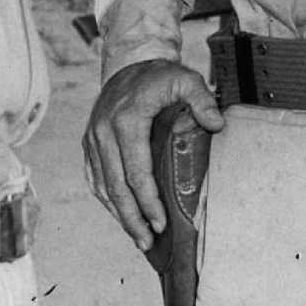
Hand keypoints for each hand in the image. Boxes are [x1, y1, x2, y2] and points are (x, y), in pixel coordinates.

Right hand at [84, 59, 223, 252]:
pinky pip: (94, 177)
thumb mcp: (185, 79)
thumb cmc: (159, 76)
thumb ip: (202, 99)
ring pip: (102, 186)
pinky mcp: (88, 143)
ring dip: (118, 214)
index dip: (148, 201)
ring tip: (137, 238)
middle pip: (116, 186)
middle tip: (148, 243)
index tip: (161, 223)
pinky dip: (106, 199)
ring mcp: (92, 138)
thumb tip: (217, 125)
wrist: (129, 63)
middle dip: (132, 218)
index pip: (136, 172)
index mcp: (126, 120)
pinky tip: (120, 215)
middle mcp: (103, 131)